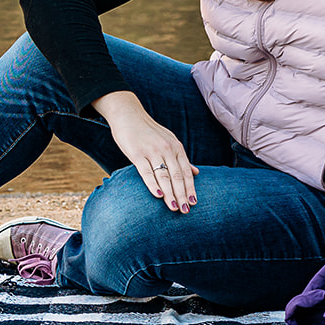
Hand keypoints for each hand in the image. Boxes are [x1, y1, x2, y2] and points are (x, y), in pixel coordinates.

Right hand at [94, 90, 198, 213]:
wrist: (128, 114)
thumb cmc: (149, 131)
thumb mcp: (169, 141)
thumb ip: (181, 158)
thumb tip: (196, 172)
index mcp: (176, 147)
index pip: (186, 171)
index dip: (190, 187)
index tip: (194, 202)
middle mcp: (167, 149)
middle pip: (177, 176)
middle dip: (182, 194)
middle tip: (186, 210)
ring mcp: (152, 151)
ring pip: (164, 176)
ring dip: (170, 194)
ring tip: (174, 208)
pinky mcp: (137, 154)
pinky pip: (147, 172)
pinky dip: (153, 184)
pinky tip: (158, 195)